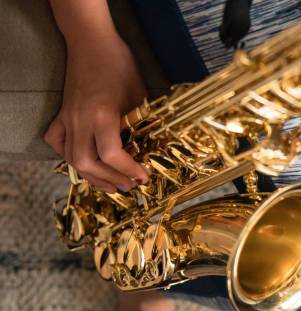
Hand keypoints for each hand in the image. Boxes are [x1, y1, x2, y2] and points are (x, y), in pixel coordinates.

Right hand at [44, 32, 148, 192]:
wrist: (91, 42)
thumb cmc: (119, 64)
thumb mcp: (138, 95)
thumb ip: (141, 122)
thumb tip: (151, 147)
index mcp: (103, 114)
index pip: (112, 154)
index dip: (129, 170)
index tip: (143, 178)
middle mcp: (81, 120)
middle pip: (87, 163)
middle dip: (110, 179)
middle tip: (129, 186)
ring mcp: (68, 118)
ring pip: (71, 158)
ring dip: (92, 175)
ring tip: (112, 185)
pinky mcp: (61, 114)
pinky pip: (57, 142)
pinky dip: (68, 157)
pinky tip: (83, 163)